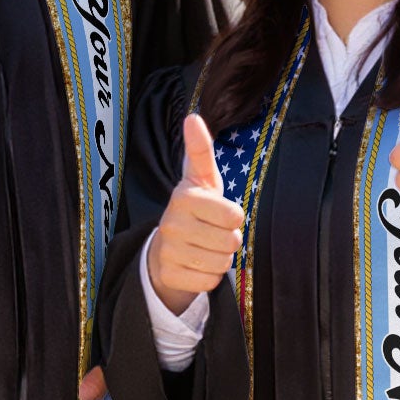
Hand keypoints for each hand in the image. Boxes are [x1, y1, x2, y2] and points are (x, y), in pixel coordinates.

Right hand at [146, 113, 243, 313]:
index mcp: (184, 196)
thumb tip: (193, 117)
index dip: (234, 217)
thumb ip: (200, 150)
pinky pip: (209, 282)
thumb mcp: (201, 179)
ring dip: (220, 258)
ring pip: (221, 263)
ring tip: (204, 248)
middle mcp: (172, 223)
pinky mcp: (169, 275)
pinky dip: (209, 277)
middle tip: (213, 233)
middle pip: (231, 242)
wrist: (166, 248)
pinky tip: (196, 265)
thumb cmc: (195, 209)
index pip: (234, 215)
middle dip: (229, 240)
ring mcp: (168, 250)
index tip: (220, 212)